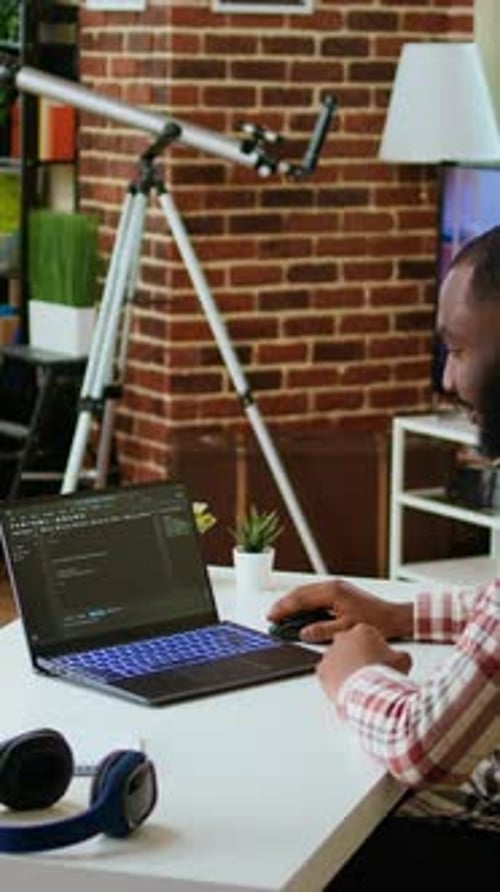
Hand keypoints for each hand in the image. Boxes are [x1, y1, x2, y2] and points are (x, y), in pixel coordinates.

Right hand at [267, 578, 412, 643]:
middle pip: (301, 592)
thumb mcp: (346, 629)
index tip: (272, 616)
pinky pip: (316, 595)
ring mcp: (336, 587)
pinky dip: (304, 603)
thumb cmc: (375, 622)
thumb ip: (323, 631)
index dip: (284, 608)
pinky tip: (299, 612)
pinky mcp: (340, 592)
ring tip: (281, 615)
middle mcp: (333, 586)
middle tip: (271, 616)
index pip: (301, 598)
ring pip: (307, 593)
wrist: (395, 616)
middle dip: (284, 604)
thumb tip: (304, 633)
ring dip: (293, 603)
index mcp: (333, 592)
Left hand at [316, 623, 412, 703]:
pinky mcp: (321, 670)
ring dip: (344, 668)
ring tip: (357, 682)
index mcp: (363, 631)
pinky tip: (346, 687)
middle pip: (348, 645)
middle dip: (355, 655)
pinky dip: (334, 680)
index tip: (377, 659)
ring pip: (336, 659)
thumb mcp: (403, 661)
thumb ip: (400, 655)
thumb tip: (402, 658)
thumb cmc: (384, 674)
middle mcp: (343, 638)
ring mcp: (330, 653)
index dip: (372, 648)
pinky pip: (326, 674)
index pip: (365, 635)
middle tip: (366, 670)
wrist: (370, 692)